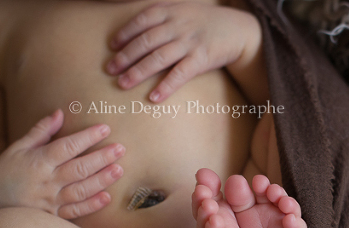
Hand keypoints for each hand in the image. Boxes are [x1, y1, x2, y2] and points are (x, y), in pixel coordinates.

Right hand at [0, 109, 123, 218]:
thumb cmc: (8, 169)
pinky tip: (107, 198)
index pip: (66, 147)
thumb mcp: (20, 147)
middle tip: (120, 148)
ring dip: (101, 181)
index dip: (86, 137)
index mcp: (37, 161)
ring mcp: (49, 200)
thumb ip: (41, 131)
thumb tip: (60, 112)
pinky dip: (91, 205)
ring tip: (119, 170)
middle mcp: (45, 181)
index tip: (105, 128)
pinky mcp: (53, 216)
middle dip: (101, 158)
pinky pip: (74, 212)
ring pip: (80, 190)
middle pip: (78, 169)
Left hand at [106, 1, 261, 102]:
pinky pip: (180, 74)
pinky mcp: (202, 58)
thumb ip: (163, 15)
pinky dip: (166, 86)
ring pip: (158, 58)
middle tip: (110, 70)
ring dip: (138, 72)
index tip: (112, 47)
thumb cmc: (207, 22)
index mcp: (171, 11)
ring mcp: (189, 42)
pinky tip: (154, 97)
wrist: (239, 29)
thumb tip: (138, 28)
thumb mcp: (184, 9)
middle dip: (125, 56)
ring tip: (123, 84)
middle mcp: (178, 25)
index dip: (125, 34)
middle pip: (145, 41)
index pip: (142, 21)